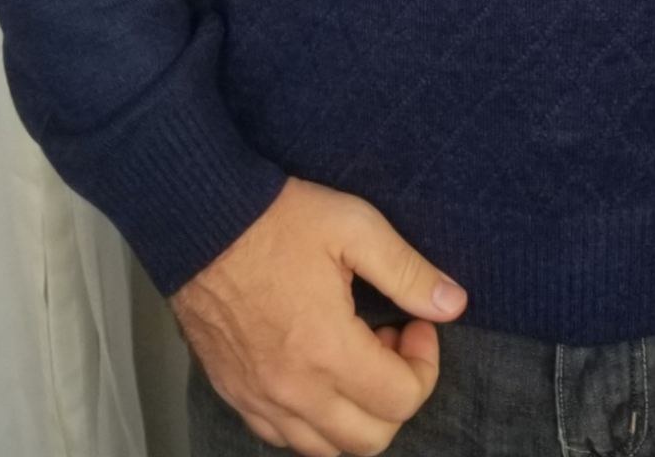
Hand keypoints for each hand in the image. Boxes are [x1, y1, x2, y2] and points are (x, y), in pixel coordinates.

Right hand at [169, 176, 468, 455]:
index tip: (414, 321)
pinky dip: (314, 420)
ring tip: (355, 354)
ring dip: (356, 414)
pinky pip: (285, 438)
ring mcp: (259, 399)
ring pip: (326, 449)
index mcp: (326, 351)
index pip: (401, 400)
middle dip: (396, 395)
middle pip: (370, 439)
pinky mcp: (235, 394)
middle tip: (389, 337)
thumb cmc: (278, 220)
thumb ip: (408, 272)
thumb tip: (453, 305)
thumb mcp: (355, 226)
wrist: (200, 222)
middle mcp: (291, 391)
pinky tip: (318, 369)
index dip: (424, 362)